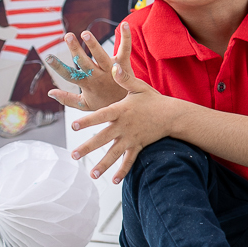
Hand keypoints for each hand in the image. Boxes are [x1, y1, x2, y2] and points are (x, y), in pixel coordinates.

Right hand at [47, 23, 131, 111]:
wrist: (130, 106)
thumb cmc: (105, 103)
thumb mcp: (85, 104)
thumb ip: (67, 99)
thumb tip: (49, 92)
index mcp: (87, 84)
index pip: (70, 75)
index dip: (59, 67)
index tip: (48, 57)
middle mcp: (98, 76)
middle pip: (85, 62)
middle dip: (76, 49)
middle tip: (68, 36)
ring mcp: (111, 69)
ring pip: (101, 56)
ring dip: (94, 44)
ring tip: (86, 33)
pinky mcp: (124, 64)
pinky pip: (125, 49)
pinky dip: (125, 37)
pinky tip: (125, 24)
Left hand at [70, 56, 172, 183]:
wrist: (173, 115)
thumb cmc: (153, 99)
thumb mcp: (139, 87)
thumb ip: (124, 78)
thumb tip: (113, 66)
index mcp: (121, 111)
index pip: (101, 116)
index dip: (87, 121)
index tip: (74, 126)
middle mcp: (124, 126)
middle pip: (103, 138)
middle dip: (88, 147)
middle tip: (74, 155)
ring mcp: (131, 138)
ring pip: (114, 153)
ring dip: (103, 164)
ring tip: (92, 174)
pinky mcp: (138, 145)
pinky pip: (130, 160)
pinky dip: (122, 170)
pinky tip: (113, 180)